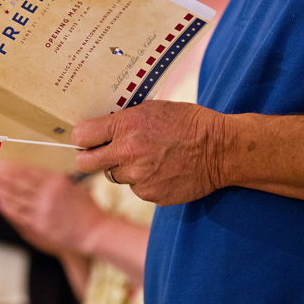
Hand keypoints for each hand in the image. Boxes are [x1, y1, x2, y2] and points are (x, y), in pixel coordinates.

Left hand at [0, 162, 108, 255]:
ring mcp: (43, 211)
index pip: (28, 171)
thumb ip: (53, 181)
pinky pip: (18, 214)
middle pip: (18, 183)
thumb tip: (32, 173)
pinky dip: (6, 207)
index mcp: (57, 182)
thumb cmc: (85, 209)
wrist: (95, 233)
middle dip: (1, 176)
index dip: (12, 167)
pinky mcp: (40, 226)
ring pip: (15, 198)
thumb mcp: (73, 187)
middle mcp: (48, 195)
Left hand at [73, 100, 227, 205]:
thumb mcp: (152, 109)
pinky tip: (161, 170)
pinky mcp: (151, 194)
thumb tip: (98, 129)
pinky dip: (143, 181)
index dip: (81, 138)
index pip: (81, 136)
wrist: (222, 149)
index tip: (86, 139)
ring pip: (113, 175)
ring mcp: (139, 177)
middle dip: (88, 158)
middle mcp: (128, 152)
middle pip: (85, 163)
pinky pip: (135, 188)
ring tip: (146, 158)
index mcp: (126, 126)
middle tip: (99, 154)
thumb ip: (123, 120)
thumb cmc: (188, 122)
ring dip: (123, 168)